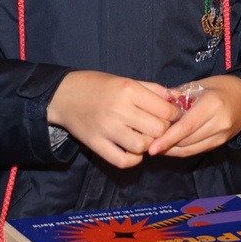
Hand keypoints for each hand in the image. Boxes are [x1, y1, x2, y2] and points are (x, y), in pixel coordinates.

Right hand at [48, 70, 181, 168]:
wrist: (63, 95)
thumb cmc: (97, 85)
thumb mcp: (126, 80)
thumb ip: (152, 89)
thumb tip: (176, 100)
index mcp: (128, 90)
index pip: (166, 110)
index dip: (174, 115)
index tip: (170, 116)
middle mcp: (119, 109)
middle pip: (158, 130)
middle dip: (162, 130)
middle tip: (155, 127)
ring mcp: (106, 129)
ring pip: (142, 146)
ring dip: (147, 144)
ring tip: (142, 137)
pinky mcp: (96, 144)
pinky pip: (123, 161)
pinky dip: (133, 159)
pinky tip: (132, 151)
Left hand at [148, 75, 240, 157]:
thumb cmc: (219, 87)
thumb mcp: (199, 85)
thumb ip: (177, 95)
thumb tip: (154, 103)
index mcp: (213, 105)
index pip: (187, 126)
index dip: (168, 138)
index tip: (152, 147)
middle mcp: (219, 123)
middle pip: (188, 141)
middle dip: (166, 145)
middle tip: (146, 144)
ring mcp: (222, 135)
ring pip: (192, 149)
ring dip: (172, 150)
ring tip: (155, 147)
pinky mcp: (221, 143)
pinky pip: (198, 150)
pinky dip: (182, 150)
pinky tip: (169, 147)